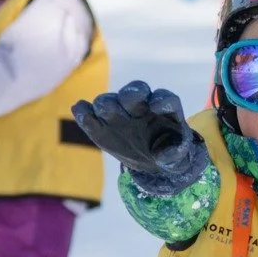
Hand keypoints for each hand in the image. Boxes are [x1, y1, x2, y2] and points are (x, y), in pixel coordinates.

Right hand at [72, 81, 207, 190]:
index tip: (157, 105)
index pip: (166, 99)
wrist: (152, 163)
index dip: (162, 100)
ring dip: (107, 104)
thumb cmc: (170, 157)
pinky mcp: (104, 123)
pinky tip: (79, 110)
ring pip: (113, 101)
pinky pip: (93, 115)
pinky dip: (85, 112)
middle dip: (130, 95)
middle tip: (126, 103)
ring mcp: (122, 112)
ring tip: (101, 111)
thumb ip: (173, 156)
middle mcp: (144, 106)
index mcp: (167, 112)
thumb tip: (163, 156)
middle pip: (136, 93)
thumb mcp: (178, 161)